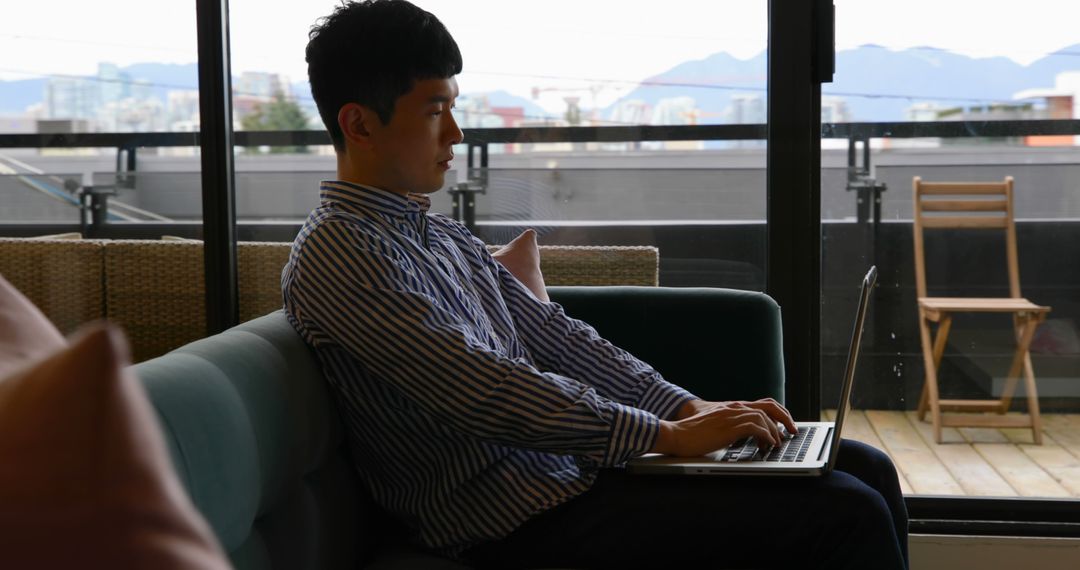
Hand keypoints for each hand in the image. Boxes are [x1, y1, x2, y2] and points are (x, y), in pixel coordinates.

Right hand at [653, 398, 797, 456]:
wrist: (676, 434)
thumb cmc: (692, 434)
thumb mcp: (715, 427)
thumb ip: (729, 428)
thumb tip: (742, 438)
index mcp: (732, 407)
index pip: (762, 404)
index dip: (777, 414)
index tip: (784, 427)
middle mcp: (734, 408)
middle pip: (769, 406)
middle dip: (785, 418)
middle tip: (791, 432)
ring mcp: (732, 416)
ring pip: (765, 417)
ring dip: (774, 432)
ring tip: (775, 444)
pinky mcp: (729, 426)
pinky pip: (756, 428)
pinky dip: (766, 436)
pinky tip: (766, 445)